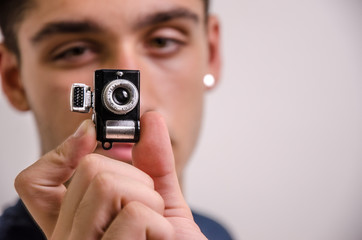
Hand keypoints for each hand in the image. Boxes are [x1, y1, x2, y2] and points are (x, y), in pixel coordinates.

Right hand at [15, 112, 205, 238]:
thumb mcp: (161, 202)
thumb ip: (154, 162)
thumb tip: (150, 120)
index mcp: (77, 222)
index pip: (35, 183)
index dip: (60, 153)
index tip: (89, 134)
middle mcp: (70, 236)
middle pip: (88, 169)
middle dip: (136, 180)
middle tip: (147, 210)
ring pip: (106, 185)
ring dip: (149, 202)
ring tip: (153, 229)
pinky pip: (134, 215)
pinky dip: (161, 225)